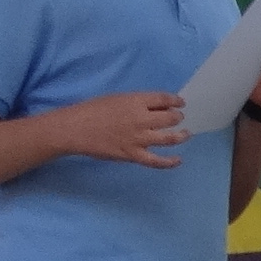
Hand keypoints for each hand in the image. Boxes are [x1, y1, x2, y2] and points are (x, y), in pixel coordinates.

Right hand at [50, 90, 189, 168]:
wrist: (75, 129)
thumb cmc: (92, 110)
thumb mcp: (116, 98)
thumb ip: (136, 102)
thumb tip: (155, 106)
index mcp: (136, 101)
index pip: (164, 99)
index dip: (175, 101)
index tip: (180, 103)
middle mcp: (141, 119)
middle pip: (170, 118)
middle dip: (177, 117)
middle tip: (178, 118)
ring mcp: (139, 138)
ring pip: (169, 138)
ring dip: (181, 136)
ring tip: (185, 134)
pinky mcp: (133, 155)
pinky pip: (156, 161)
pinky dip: (170, 162)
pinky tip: (178, 160)